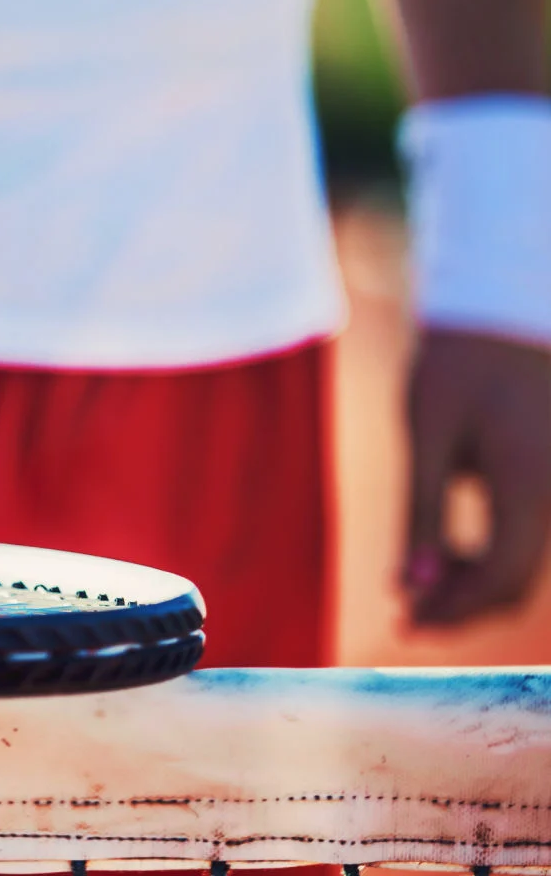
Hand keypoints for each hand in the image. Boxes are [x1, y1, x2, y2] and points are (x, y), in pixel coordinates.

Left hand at [405, 328, 550, 626]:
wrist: (509, 314)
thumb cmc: (459, 366)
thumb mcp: (425, 433)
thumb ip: (422, 512)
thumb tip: (411, 586)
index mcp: (529, 482)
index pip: (500, 579)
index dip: (451, 612)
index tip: (404, 625)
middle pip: (519, 584)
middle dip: (461, 606)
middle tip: (405, 611)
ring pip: (528, 566)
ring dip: (476, 583)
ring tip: (419, 576)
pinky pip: (534, 540)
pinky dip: (495, 557)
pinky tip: (451, 551)